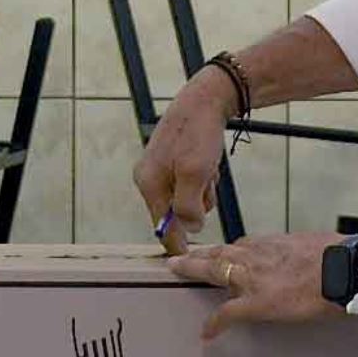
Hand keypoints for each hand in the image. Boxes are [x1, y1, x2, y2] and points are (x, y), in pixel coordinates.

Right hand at [133, 69, 238, 256]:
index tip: (186, 259)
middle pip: (176, 211)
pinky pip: (192, 182)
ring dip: (204, 189)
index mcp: (148, 182)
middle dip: (197, 202)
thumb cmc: (198, 134)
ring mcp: (161, 168)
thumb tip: (188, 229)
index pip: (160, 226)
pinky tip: (209, 161)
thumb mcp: (195, 174)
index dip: (176, 242)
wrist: (207, 98)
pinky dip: (205, 177)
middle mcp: (149, 177)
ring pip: (188, 197)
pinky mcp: (174, 160)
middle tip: (207, 180)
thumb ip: (188, 206)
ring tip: (209, 168)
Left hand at [167, 232, 345, 339]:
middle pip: (219, 252)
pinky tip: (207, 333)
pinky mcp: (254, 302)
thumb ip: (306, 252)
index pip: (243, 244)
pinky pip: (226, 314)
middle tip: (179, 257)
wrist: (344, 269)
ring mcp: (252, 278)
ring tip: (177, 272)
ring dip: (193, 270)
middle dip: (198, 254)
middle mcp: (257, 255)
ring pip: (213, 270)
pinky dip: (215, 323)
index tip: (221, 251)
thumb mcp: (319, 246)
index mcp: (274, 244)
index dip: (230, 250)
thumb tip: (314, 256)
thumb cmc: (340, 257)